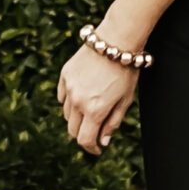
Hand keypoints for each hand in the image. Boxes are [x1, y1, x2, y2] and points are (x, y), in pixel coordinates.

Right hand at [55, 41, 140, 157]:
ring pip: (66, 114)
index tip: (98, 149)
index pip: (85, 140)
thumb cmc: (126, 70)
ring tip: (90, 110)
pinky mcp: (65, 75)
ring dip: (77, 118)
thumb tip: (104, 142)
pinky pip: (62, 97)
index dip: (92, 149)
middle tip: (94, 132)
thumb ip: (113, 122)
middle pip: (73, 130)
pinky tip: (81, 97)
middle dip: (84, 135)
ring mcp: (69, 88)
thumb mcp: (126, 99)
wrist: (116, 40)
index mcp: (95, 110)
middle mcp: (78, 101)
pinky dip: (69, 101)